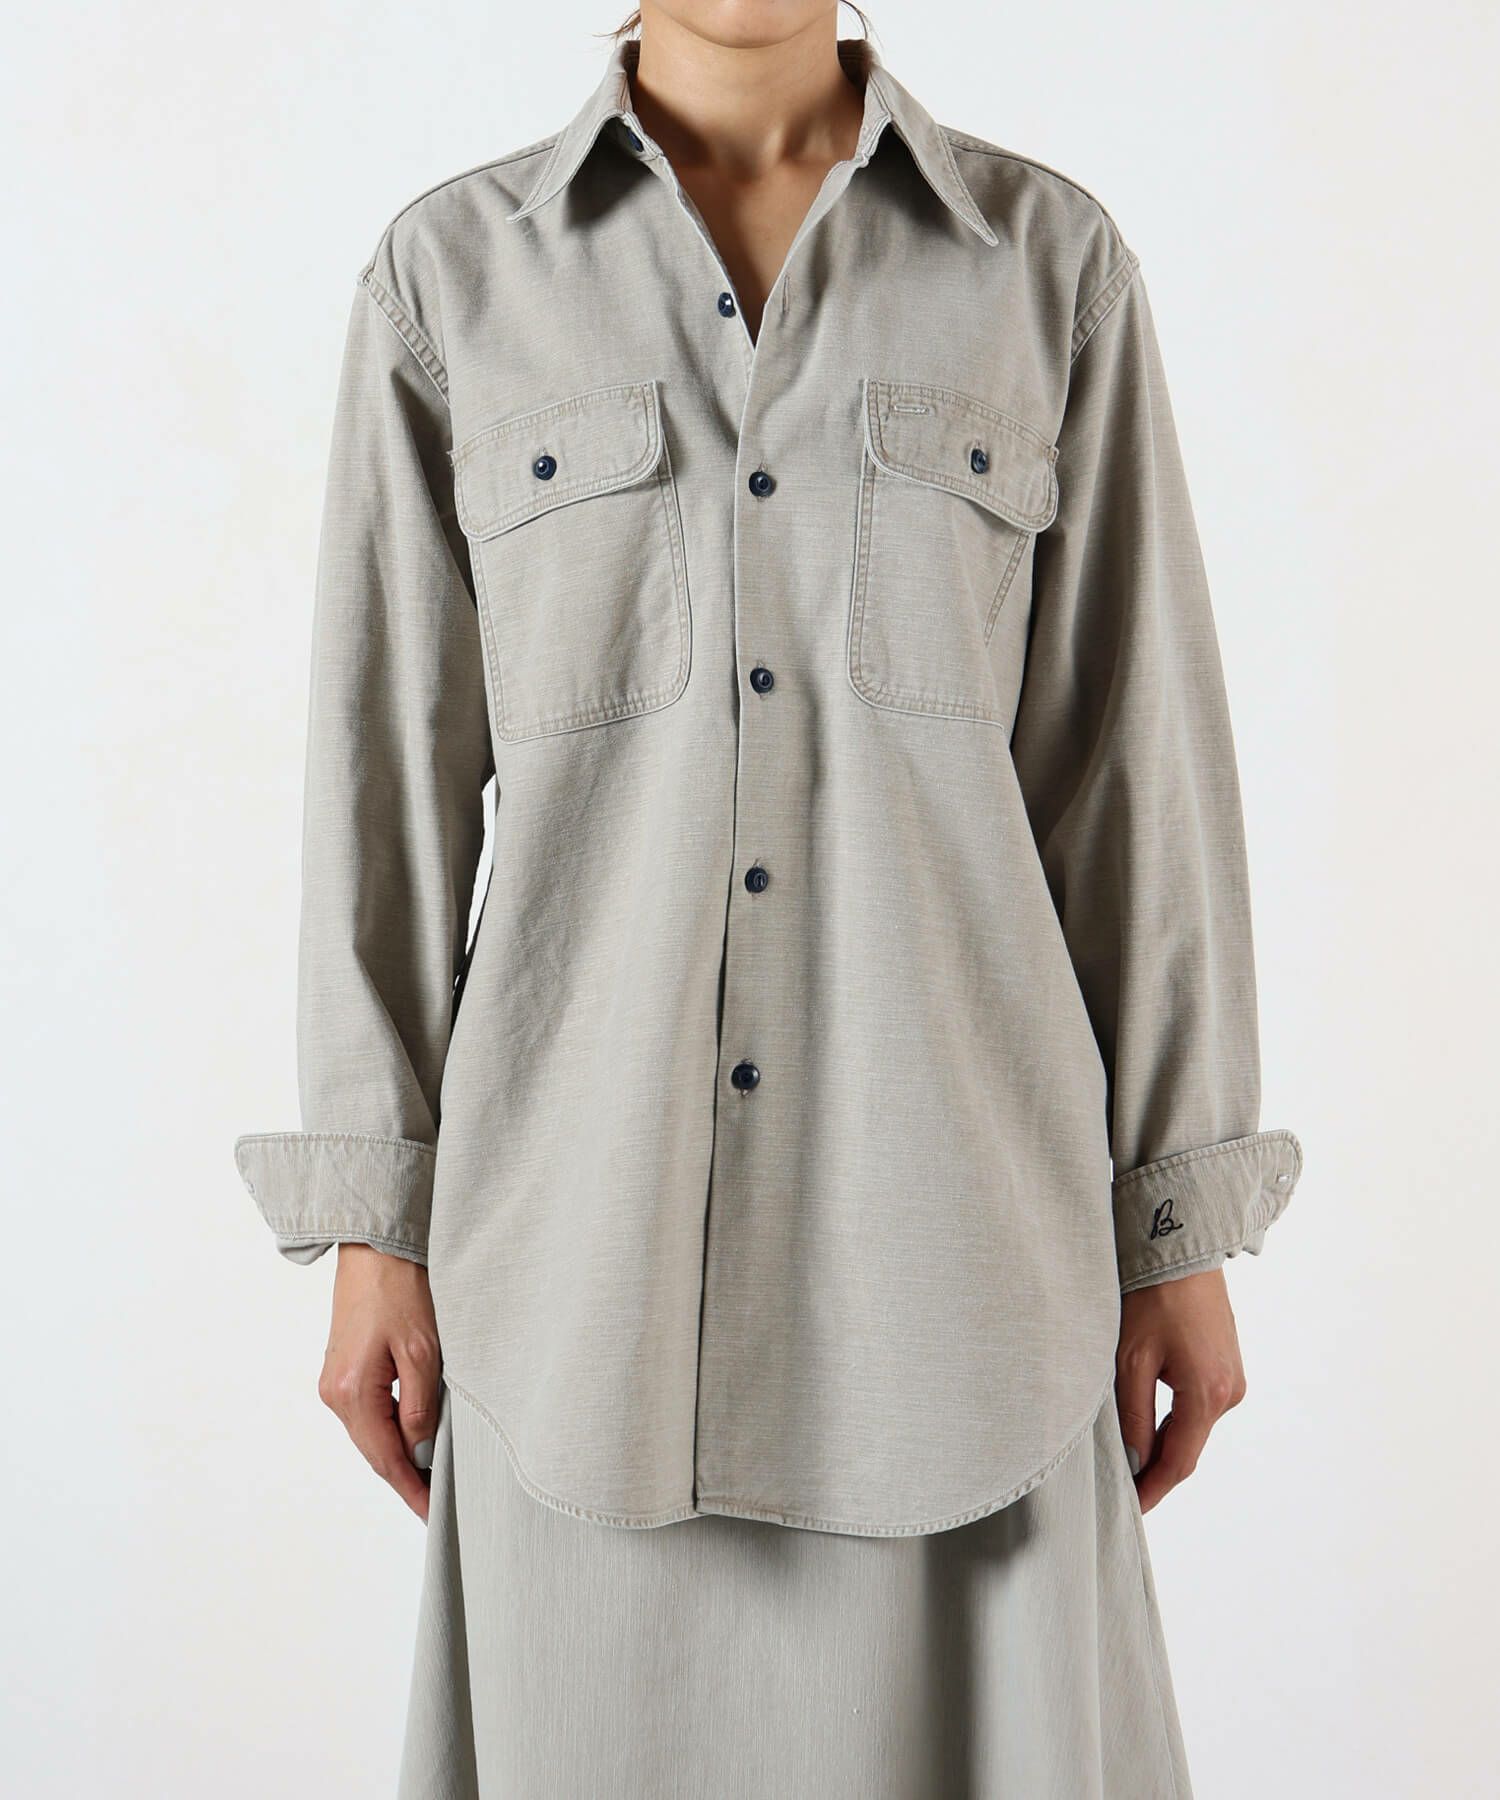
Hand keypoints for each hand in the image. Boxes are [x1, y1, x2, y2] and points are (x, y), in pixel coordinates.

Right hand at [317, 1243, 441, 1520]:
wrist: (376, 1247)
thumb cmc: (399, 1288)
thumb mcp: (423, 1351)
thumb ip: (419, 1407)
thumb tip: (419, 1449)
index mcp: (350, 1392)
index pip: (385, 1459)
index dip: (411, 1489)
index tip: (432, 1513)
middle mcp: (334, 1392)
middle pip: (375, 1450)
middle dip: (407, 1476)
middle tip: (438, 1500)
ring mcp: (335, 1380)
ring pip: (372, 1432)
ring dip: (401, 1451)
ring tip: (434, 1472)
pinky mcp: (343, 1368)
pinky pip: (369, 1411)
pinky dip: (391, 1427)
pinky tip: (415, 1434)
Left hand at [1115, 1266, 1246, 1512]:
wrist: (1179, 1248)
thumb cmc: (1150, 1298)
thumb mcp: (1130, 1360)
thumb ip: (1134, 1417)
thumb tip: (1134, 1465)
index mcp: (1208, 1394)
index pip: (1178, 1462)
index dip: (1152, 1490)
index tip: (1129, 1510)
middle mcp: (1229, 1392)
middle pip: (1187, 1448)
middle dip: (1154, 1470)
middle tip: (1120, 1490)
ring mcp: (1232, 1378)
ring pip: (1191, 1428)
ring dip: (1162, 1444)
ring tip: (1126, 1459)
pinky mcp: (1226, 1365)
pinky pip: (1197, 1406)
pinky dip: (1173, 1420)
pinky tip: (1146, 1424)